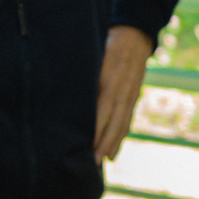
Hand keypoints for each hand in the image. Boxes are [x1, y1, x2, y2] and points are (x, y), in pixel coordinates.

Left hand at [94, 25, 153, 161]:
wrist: (135, 36)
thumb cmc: (107, 42)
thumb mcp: (95, 52)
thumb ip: (84, 72)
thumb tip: (63, 91)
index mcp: (110, 77)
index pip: (103, 107)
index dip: (96, 127)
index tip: (86, 144)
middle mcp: (122, 89)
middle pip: (114, 121)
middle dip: (104, 143)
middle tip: (92, 162)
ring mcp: (130, 94)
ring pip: (122, 123)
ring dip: (113, 144)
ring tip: (102, 161)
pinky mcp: (133, 97)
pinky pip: (127, 120)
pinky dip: (120, 137)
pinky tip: (113, 152)